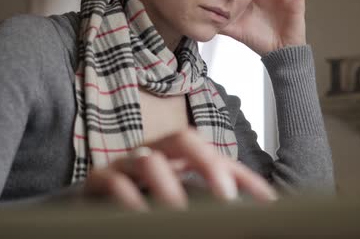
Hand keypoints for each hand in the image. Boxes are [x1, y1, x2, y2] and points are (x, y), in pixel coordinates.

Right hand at [82, 129, 276, 210]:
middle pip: (184, 140)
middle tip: (226, 196)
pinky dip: (127, 197)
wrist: (92, 210)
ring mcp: (127, 165)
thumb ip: (204, 209)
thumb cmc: (141, 207)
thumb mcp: (178, 207)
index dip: (244, 176)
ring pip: (149, 159)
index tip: (267, 201)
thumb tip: (245, 219)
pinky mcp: (99, 181)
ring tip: (180, 210)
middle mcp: (156, 155)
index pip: (218, 160)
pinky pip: (113, 181)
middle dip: (207, 162)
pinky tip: (139, 215)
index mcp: (180, 161)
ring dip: (167, 184)